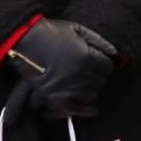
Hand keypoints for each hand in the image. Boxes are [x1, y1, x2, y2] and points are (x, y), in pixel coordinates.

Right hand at [3, 18, 117, 122]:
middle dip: (98, 76)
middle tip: (91, 71)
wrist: (25, 41)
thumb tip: (115, 53)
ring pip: (90, 95)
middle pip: (100, 82)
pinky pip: (74, 109)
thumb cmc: (52, 32)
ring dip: (91, 89)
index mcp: (86, 57)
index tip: (100, 62)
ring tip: (86, 83)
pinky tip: (92, 111)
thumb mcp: (78, 30)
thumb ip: (100, 41)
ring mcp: (66, 87)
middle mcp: (79, 74)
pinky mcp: (54, 96)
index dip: (105, 64)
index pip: (107, 67)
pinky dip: (83, 110)